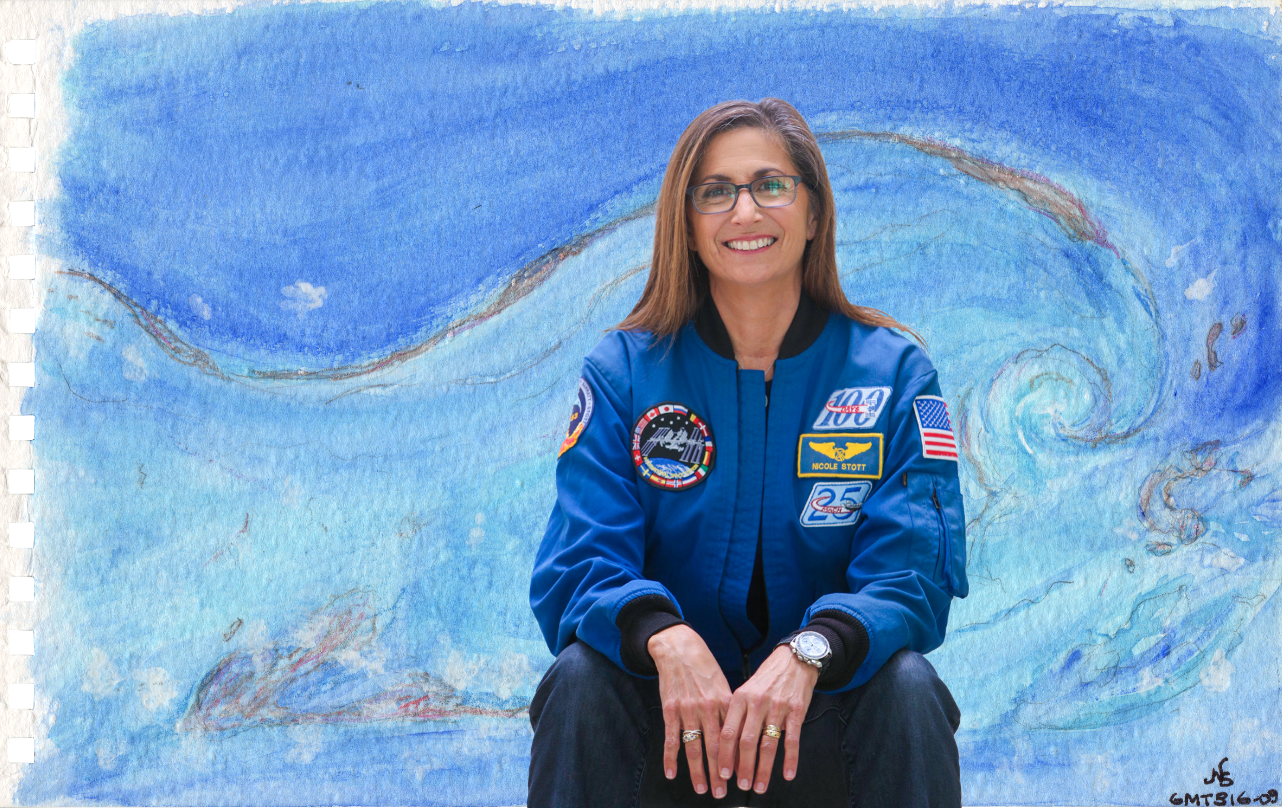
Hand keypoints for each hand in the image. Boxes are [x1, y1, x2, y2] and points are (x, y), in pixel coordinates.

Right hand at [648, 624, 733, 797]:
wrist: (679, 649)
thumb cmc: (705, 667)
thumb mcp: (724, 684)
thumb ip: (731, 709)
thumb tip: (740, 734)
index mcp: (726, 702)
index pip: (735, 737)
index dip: (739, 759)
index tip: (742, 776)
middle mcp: (709, 708)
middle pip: (716, 748)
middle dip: (720, 773)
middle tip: (723, 792)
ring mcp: (689, 710)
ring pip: (695, 747)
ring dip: (698, 771)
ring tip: (702, 789)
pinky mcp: (670, 709)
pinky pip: (672, 738)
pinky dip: (670, 758)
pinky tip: (671, 773)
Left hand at [717, 644, 818, 793]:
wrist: (793, 659)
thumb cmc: (766, 679)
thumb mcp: (746, 691)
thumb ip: (738, 716)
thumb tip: (728, 747)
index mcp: (740, 697)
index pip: (728, 731)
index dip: (724, 755)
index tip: (722, 773)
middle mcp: (757, 702)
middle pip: (747, 742)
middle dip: (743, 768)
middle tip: (741, 786)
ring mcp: (777, 707)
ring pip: (768, 744)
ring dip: (763, 769)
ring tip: (759, 787)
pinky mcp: (797, 710)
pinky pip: (792, 739)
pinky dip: (790, 759)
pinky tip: (788, 774)